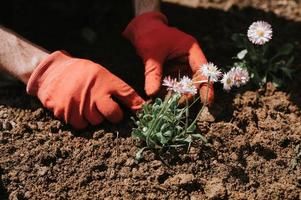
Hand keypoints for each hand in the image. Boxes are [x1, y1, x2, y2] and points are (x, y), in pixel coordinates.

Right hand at [27, 51, 144, 128]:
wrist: (53, 71)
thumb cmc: (82, 72)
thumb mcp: (102, 73)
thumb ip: (118, 89)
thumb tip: (139, 104)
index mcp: (104, 82)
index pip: (128, 96)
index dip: (137, 106)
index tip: (143, 112)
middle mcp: (94, 94)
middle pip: (113, 116)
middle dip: (114, 115)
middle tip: (107, 109)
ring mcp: (79, 105)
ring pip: (96, 122)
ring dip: (94, 117)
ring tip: (88, 105)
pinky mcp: (65, 113)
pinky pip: (80, 125)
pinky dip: (80, 120)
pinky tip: (77, 109)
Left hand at [123, 12, 213, 103]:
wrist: (141, 29)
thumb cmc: (149, 35)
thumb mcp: (152, 54)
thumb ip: (153, 73)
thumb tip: (152, 94)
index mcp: (191, 50)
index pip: (202, 70)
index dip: (205, 86)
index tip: (207, 101)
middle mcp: (188, 60)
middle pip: (194, 81)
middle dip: (187, 94)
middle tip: (177, 105)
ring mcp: (180, 66)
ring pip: (183, 85)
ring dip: (176, 95)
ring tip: (168, 104)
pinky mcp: (171, 72)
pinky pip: (172, 85)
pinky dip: (168, 92)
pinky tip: (160, 99)